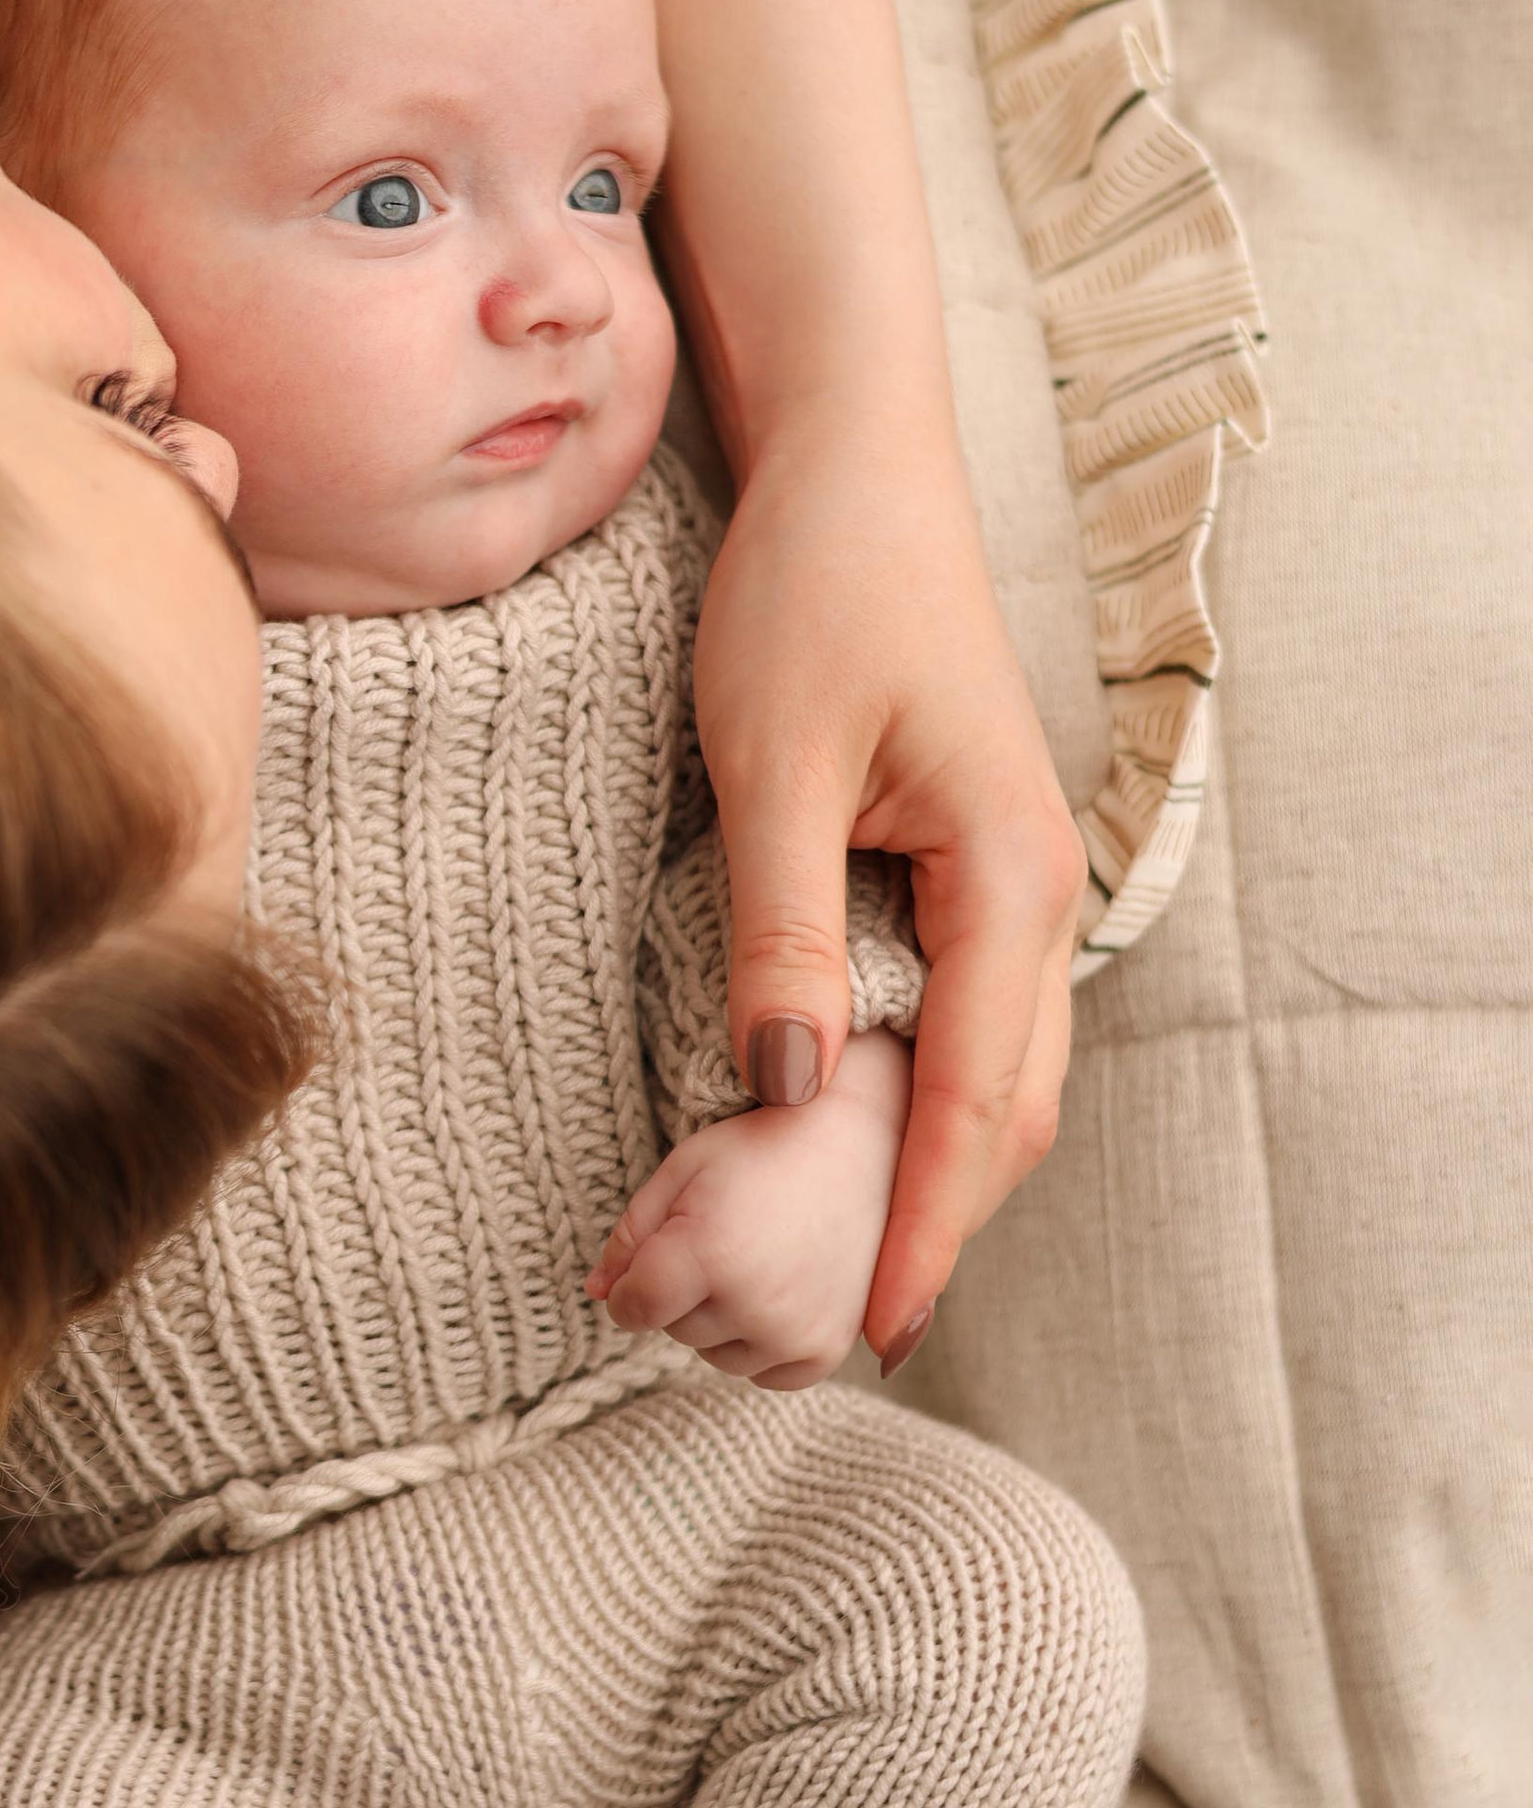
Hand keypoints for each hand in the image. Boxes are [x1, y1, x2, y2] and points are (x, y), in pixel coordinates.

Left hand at [589, 1031, 908, 1389]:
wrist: (864, 1144)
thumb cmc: (761, 1149)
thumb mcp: (681, 1171)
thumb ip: (630, 1236)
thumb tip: (596, 1292)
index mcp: (707, 1253)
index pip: (632, 1308)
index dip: (630, 1283)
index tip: (652, 1254)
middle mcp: (754, 1303)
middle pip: (674, 1331)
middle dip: (682, 1292)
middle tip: (725, 1233)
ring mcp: (796, 1333)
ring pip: (717, 1356)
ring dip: (721, 1320)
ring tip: (756, 1256)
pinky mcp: (828, 1351)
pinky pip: (765, 1375)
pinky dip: (761, 1344)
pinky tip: (780, 1289)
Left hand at [691, 416, 1082, 1360]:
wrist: (855, 478)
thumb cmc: (813, 598)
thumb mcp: (773, 766)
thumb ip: (784, 933)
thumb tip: (785, 1091)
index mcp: (1010, 880)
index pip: (975, 1100)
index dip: (926, 1225)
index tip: (882, 1328)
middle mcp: (1035, 899)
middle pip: (1005, 1113)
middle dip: (934, 1224)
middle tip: (843, 1330)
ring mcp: (1008, 889)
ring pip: (990, 1076)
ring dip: (927, 1173)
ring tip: (843, 1266)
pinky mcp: (964, 875)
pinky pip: (958, 1021)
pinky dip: (913, 1099)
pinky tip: (845, 1140)